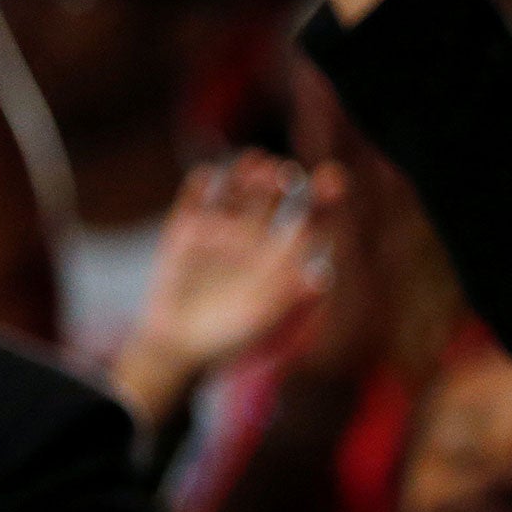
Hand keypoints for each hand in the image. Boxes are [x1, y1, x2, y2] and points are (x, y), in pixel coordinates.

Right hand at [113, 151, 344, 428]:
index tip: (333, 179)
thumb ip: (288, 297)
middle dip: (280, 182)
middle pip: (273, 197)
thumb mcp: (263, 319)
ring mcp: (220, 229)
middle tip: (284, 173)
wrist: (177, 348)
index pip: (309, 219)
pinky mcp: (185, 230)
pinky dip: (201, 187)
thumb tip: (320, 278)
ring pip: (238, 192)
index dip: (323, 199)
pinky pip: (195, 200)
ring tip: (256, 163)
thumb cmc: (230, 338)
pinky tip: (209, 176)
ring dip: (247, 176)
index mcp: (282, 254)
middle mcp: (255, 235)